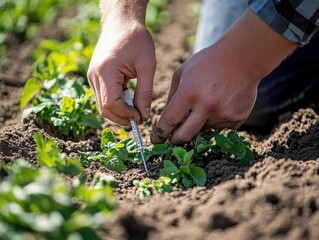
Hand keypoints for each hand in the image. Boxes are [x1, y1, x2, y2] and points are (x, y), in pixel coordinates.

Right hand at [88, 6, 155, 124]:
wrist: (121, 22)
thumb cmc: (136, 39)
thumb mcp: (147, 66)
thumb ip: (145, 93)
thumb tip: (144, 116)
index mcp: (105, 71)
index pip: (111, 104)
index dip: (126, 114)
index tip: (140, 117)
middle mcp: (94, 75)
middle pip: (104, 108)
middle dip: (121, 117)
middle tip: (139, 119)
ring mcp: (92, 76)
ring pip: (102, 105)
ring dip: (118, 112)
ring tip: (135, 110)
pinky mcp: (95, 76)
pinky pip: (103, 97)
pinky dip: (115, 103)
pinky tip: (128, 101)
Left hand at [151, 46, 257, 144]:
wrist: (242, 59)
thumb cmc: (207, 63)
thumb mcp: (182, 72)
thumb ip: (172, 96)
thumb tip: (167, 119)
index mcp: (189, 93)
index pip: (169, 121)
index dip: (160, 133)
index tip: (156, 140)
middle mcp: (206, 106)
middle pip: (184, 136)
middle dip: (175, 140)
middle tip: (173, 138)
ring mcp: (223, 114)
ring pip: (203, 130)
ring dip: (200, 123)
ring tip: (208, 102)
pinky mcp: (236, 119)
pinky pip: (220, 128)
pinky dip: (216, 121)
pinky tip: (221, 104)